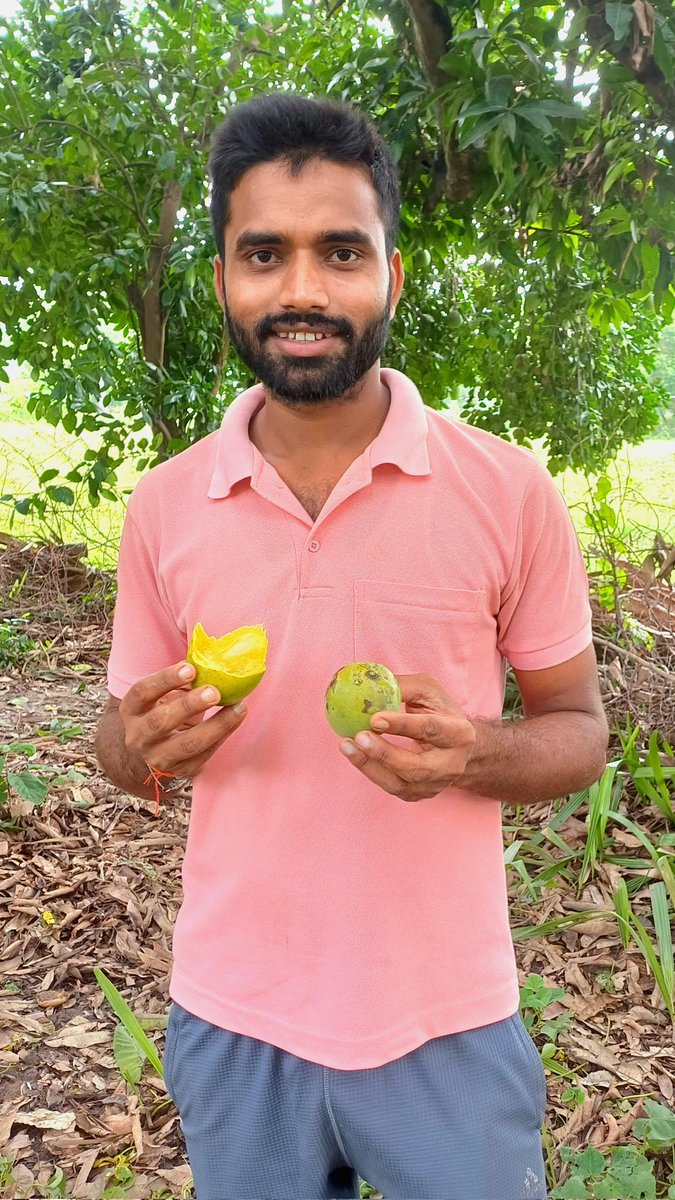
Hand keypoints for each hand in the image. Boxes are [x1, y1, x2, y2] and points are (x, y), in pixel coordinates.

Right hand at [119, 661, 246, 778]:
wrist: (150, 752)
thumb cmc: (162, 710)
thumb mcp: (160, 695)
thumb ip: (180, 681)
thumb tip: (213, 660)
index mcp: (132, 710)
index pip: (142, 692)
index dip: (165, 680)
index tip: (190, 669)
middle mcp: (139, 736)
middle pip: (161, 722)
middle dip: (189, 706)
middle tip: (214, 692)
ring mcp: (158, 757)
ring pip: (187, 744)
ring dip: (216, 725)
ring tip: (238, 707)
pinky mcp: (180, 771)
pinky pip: (204, 755)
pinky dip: (223, 735)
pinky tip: (236, 719)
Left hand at [338, 673, 475, 801]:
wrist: (458, 746)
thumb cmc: (440, 711)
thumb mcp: (429, 691)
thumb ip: (404, 687)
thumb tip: (370, 684)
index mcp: (459, 734)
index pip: (430, 730)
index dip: (402, 726)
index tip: (375, 719)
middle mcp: (451, 764)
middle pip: (416, 767)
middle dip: (384, 754)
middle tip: (359, 736)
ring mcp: (435, 784)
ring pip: (400, 783)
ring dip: (369, 765)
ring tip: (347, 745)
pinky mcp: (418, 794)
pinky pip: (391, 787)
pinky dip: (369, 771)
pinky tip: (354, 754)